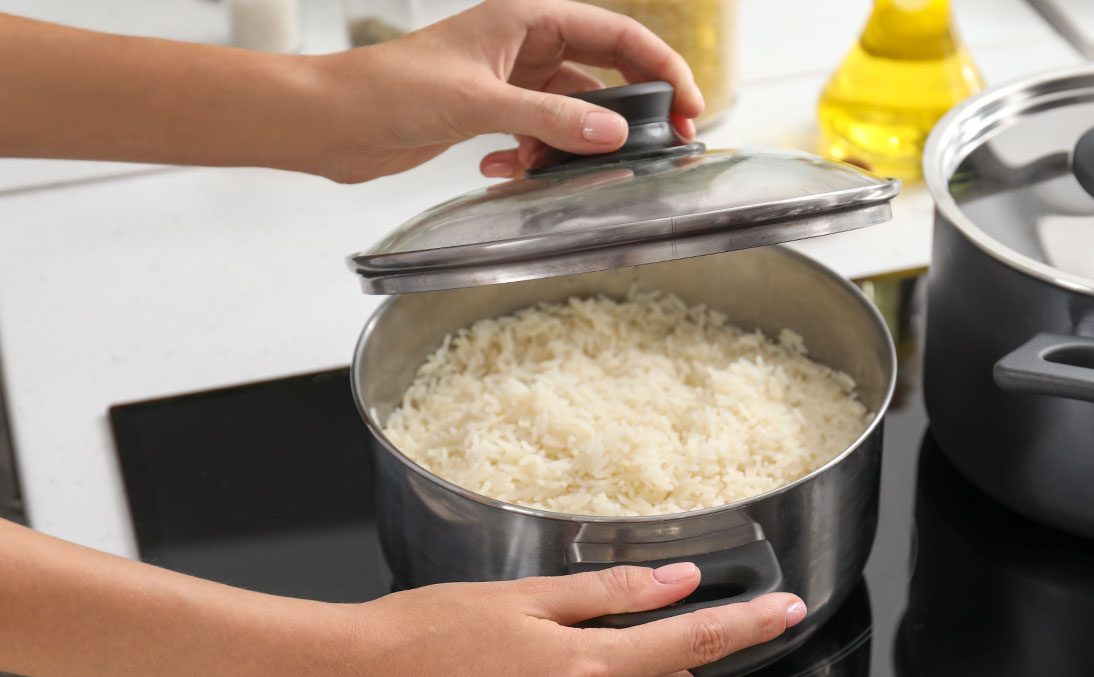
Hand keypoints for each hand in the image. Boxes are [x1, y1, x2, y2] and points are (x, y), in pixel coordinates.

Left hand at [314, 0, 703, 181]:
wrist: (332, 121)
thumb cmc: (389, 88)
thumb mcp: (480, 103)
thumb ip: (550, 118)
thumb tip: (614, 134)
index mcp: (526, 18)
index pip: (615, 34)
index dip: (660, 67)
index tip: (690, 106)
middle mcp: (522, 45)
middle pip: (601, 73)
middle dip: (626, 113)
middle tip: (658, 148)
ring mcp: (508, 81)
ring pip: (569, 112)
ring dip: (568, 144)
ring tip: (554, 167)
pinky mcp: (490, 115)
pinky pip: (537, 136)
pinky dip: (531, 157)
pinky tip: (505, 171)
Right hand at [315, 563, 804, 676]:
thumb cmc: (434, 625)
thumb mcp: (529, 593)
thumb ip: (615, 592)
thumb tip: (680, 583)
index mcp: (582, 669)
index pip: (691, 647)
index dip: (745, 626)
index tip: (783, 611)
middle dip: (670, 662)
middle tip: (629, 629)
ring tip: (554, 661)